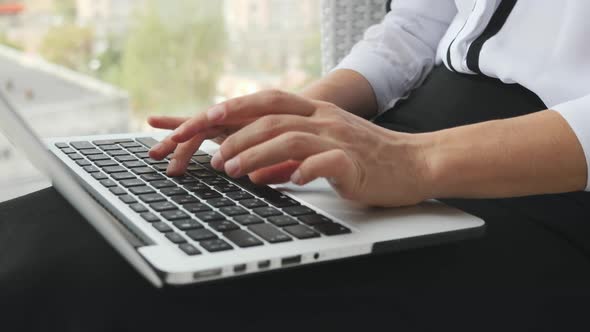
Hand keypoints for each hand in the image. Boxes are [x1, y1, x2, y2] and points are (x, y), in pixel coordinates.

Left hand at [148, 90, 433, 206]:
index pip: (268, 100)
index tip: (206, 117)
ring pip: (290, 139)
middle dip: (237, 137)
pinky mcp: (354, 162)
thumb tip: (256, 170)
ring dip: (257, 154)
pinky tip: (291, 181)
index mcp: (316, 111)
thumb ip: (289, 156)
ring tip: (235, 171)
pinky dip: (304, 170)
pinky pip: (325, 162)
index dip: (236, 106)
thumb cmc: (367, 156)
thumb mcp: (324, 147)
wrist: (415, 162)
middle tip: (216, 159)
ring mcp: (339, 139)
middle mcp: (324, 119)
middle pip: (272, 119)